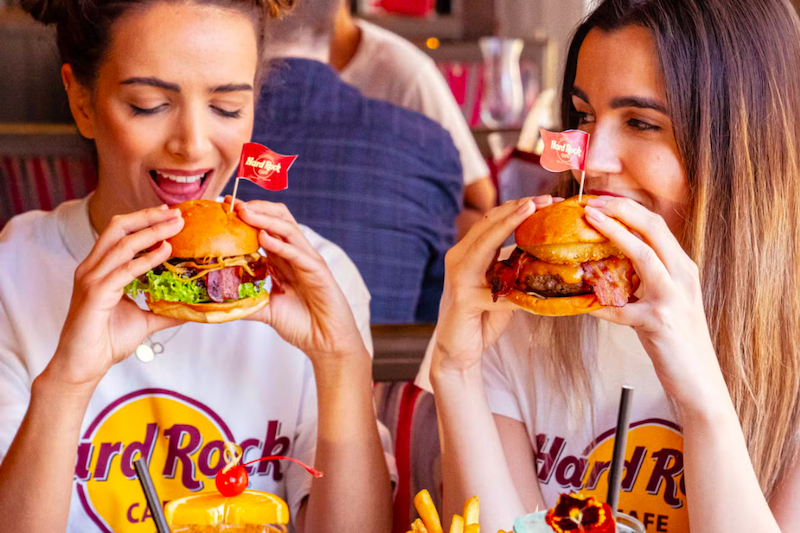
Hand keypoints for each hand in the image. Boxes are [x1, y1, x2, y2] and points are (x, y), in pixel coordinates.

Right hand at [50, 205, 185, 388]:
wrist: (82, 366)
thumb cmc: (106, 342)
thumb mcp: (145, 321)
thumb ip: (165, 311)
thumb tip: (191, 309)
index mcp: (99, 269)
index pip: (120, 233)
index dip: (144, 220)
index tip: (170, 214)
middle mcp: (92, 269)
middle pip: (118, 228)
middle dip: (148, 217)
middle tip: (176, 213)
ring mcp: (91, 280)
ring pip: (122, 244)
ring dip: (152, 232)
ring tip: (176, 225)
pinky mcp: (95, 294)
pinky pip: (124, 270)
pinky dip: (147, 259)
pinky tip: (165, 251)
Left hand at [226, 198, 365, 361]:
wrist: (327, 342)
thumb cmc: (302, 324)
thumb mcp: (266, 311)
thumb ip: (246, 303)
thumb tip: (218, 304)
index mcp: (284, 259)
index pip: (266, 228)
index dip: (247, 216)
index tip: (224, 207)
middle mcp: (296, 255)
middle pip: (279, 219)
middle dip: (256, 208)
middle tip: (232, 203)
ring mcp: (308, 261)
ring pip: (288, 229)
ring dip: (265, 218)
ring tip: (244, 211)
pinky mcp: (318, 272)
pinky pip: (298, 253)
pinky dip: (281, 244)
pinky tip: (263, 238)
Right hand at [433, 196, 555, 375]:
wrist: (458, 351)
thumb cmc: (482, 316)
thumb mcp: (502, 285)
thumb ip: (515, 266)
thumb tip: (550, 252)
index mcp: (469, 251)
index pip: (493, 220)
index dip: (518, 207)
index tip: (547, 200)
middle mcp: (459, 258)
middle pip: (488, 223)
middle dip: (517, 208)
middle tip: (545, 199)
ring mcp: (458, 277)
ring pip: (484, 244)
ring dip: (508, 225)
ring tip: (531, 210)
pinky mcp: (463, 300)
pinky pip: (495, 292)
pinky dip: (517, 291)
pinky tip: (536, 291)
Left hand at [584, 196, 725, 411]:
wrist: (698, 380)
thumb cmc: (675, 339)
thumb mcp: (664, 299)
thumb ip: (644, 278)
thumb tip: (606, 262)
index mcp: (682, 267)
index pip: (657, 225)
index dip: (628, 208)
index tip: (600, 199)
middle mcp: (683, 276)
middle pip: (654, 229)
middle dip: (621, 210)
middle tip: (589, 202)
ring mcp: (674, 298)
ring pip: (645, 256)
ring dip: (614, 234)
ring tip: (588, 221)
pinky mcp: (660, 323)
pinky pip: (622, 309)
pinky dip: (599, 304)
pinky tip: (581, 303)